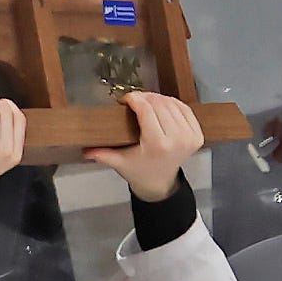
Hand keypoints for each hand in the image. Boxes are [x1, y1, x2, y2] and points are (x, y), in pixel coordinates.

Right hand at [86, 91, 203, 202]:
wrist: (160, 183)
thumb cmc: (138, 170)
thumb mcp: (118, 162)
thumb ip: (102, 154)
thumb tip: (84, 149)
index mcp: (157, 145)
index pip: (147, 109)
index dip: (135, 99)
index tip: (126, 98)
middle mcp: (177, 140)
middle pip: (160, 104)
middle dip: (145, 97)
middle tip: (135, 99)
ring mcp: (189, 138)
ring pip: (172, 104)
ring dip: (158, 99)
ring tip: (146, 101)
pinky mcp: (197, 136)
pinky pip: (185, 109)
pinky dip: (173, 103)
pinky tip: (162, 105)